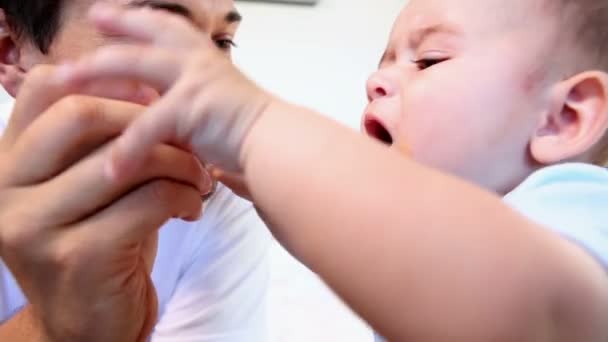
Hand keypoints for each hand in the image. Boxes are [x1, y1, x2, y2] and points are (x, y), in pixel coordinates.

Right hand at [0, 65, 209, 340]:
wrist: (87, 326)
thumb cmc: (97, 245)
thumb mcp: (88, 188)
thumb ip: (102, 143)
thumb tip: (152, 88)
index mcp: (7, 162)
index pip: (46, 88)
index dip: (107, 81)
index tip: (153, 98)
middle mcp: (7, 190)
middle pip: (80, 114)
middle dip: (146, 119)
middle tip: (184, 136)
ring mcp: (36, 226)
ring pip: (123, 159)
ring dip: (179, 162)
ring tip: (199, 177)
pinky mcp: (79, 257)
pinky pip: (149, 200)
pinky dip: (185, 196)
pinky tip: (193, 207)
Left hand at [57, 3, 274, 180]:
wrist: (278, 145)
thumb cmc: (254, 133)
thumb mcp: (217, 110)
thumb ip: (188, 110)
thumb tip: (166, 123)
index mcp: (205, 58)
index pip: (164, 27)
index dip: (133, 20)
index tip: (104, 18)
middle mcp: (197, 60)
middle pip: (143, 37)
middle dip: (107, 34)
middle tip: (78, 34)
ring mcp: (193, 79)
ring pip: (133, 66)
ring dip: (95, 73)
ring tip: (65, 82)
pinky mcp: (191, 107)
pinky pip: (148, 125)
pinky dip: (128, 147)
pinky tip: (111, 168)